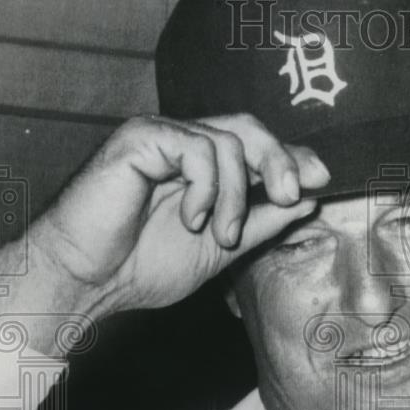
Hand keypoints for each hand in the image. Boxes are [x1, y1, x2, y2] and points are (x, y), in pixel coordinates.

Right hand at [0, 113, 328, 351]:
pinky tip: (190, 218)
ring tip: (219, 234)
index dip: (292, 158)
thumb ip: (261, 220)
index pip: (256, 147)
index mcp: (200, 168)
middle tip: (290, 196)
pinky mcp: (140, 139)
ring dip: (235, 195)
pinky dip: (205, 188)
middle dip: (280, 161)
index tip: (321, 179)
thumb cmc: (141, 266)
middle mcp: (182, 145)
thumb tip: (307, 197)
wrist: (88, 281)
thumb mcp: (221, 247)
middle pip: (249, 129)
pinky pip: (196, 148)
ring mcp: (160, 138)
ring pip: (228, 141)